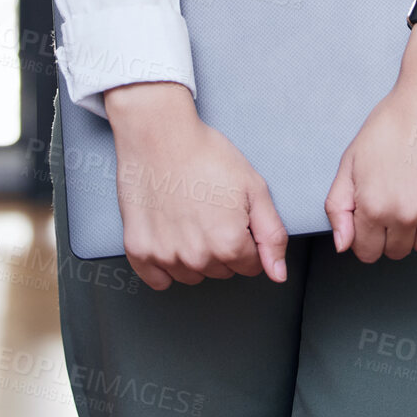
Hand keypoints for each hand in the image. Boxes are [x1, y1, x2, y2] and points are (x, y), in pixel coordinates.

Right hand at [103, 81, 288, 291]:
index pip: (250, 266)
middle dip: (222, 246)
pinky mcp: (138, 252)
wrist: (160, 136)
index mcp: (229, 243)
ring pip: (192, 276)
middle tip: (211, 209)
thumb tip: (278, 274)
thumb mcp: (254, 187)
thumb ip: (272, 235)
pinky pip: (158, 280)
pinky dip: (164, 264)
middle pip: (221, 271)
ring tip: (190, 216)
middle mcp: (197, 258)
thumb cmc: (205, 155)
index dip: (246, 239)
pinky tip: (169, 234)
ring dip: (194, 255)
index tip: (234, 215)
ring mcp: (165, 257)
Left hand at [325, 20, 416, 262]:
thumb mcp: (352, 157)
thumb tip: (342, 244)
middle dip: (394, 231)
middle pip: (396, 252)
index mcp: (373, 205)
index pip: (367, 252)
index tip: (377, 217)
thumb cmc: (395, 118)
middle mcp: (405, 213)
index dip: (369, 235)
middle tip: (400, 196)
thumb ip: (339, 204)